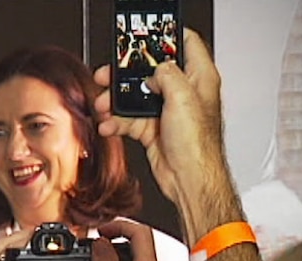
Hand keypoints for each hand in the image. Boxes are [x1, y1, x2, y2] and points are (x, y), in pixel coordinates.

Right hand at [93, 29, 222, 203]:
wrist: (189, 179)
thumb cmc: (198, 146)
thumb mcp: (183, 99)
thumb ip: (168, 75)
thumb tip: (155, 69)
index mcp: (198, 79)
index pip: (185, 44)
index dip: (165, 38)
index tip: (143, 40)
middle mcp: (182, 93)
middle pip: (150, 71)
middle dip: (126, 74)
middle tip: (108, 75)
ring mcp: (166, 111)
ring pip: (134, 96)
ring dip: (115, 101)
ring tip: (103, 105)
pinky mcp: (152, 128)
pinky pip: (128, 119)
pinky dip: (116, 122)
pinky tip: (110, 125)